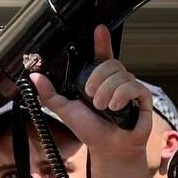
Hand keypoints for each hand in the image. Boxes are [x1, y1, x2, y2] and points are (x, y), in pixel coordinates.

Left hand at [30, 24, 152, 155]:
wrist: (109, 148)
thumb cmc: (91, 130)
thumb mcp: (65, 110)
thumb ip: (50, 93)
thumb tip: (35, 77)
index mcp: (99, 80)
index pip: (102, 55)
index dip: (102, 41)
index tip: (99, 30)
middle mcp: (116, 81)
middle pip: (110, 64)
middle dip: (97, 79)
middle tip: (90, 96)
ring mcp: (130, 88)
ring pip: (120, 75)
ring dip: (107, 92)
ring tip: (103, 108)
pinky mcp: (142, 96)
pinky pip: (132, 86)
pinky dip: (120, 96)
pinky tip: (115, 107)